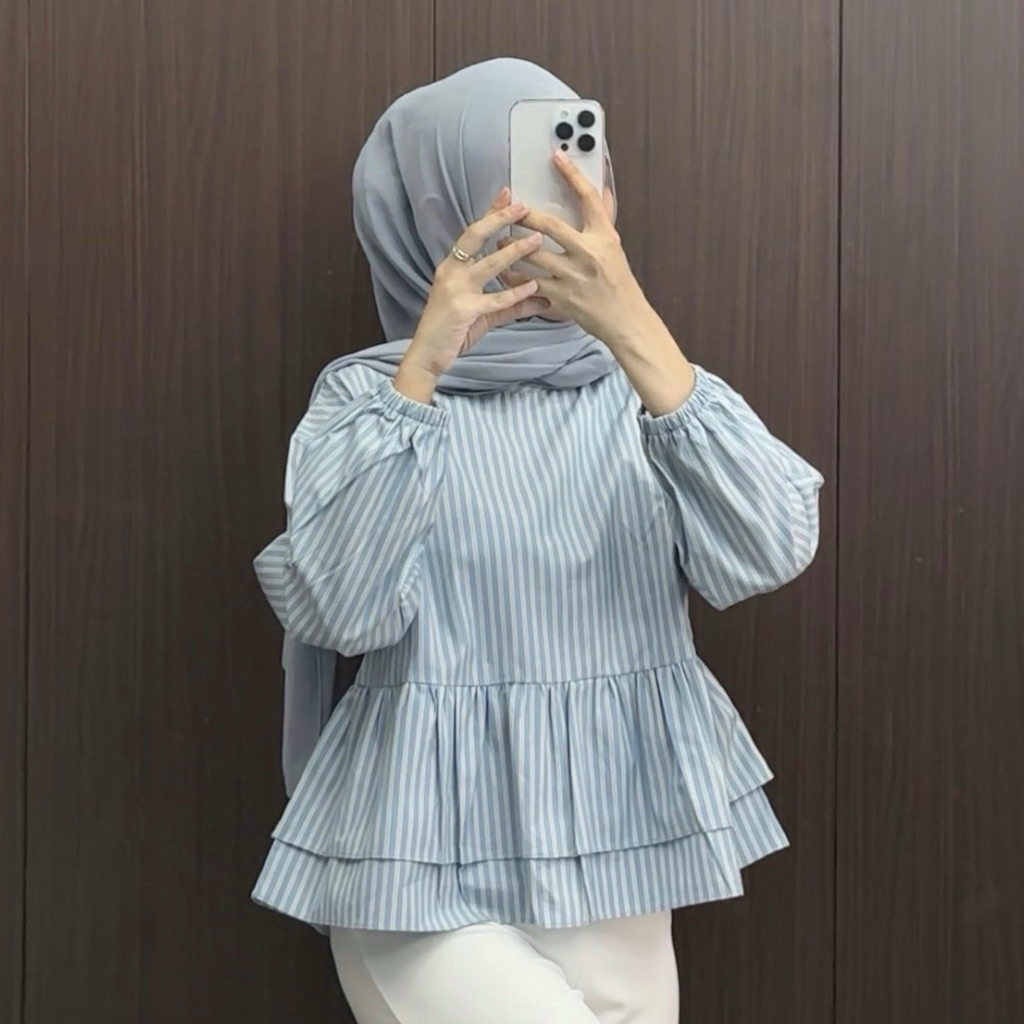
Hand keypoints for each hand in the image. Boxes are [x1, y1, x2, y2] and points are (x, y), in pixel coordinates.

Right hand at [395, 189, 548, 401]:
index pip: (473, 233)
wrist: (427, 355)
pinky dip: (515, 293)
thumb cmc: (453, 332)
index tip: (508, 194)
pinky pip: (493, 299)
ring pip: (488, 264)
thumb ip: (512, 304)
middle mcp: (451, 271)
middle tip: (523, 205)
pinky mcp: (463, 310)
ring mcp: (456, 289)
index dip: (490, 212)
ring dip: (514, 251)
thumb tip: (543, 298)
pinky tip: (533, 287)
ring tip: (536, 240)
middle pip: (475, 236)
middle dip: (499, 218)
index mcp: (453, 267)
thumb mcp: (485, 314)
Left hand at [507, 151, 649, 347]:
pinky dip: (513, 276)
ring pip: (532, 255)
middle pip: (549, 225)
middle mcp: (589, 254)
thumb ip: (604, 218)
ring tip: (501, 242)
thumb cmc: (619, 283)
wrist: (625, 321)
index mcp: (604, 237)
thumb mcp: (615, 247)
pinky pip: (529, 282)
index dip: (572, 174)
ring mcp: (573, 276)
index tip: (557, 157)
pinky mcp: (561, 297)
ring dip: (512, 246)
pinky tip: (504, 270)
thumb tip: (601, 190)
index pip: (588, 197)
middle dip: (525, 215)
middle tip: (511, 211)